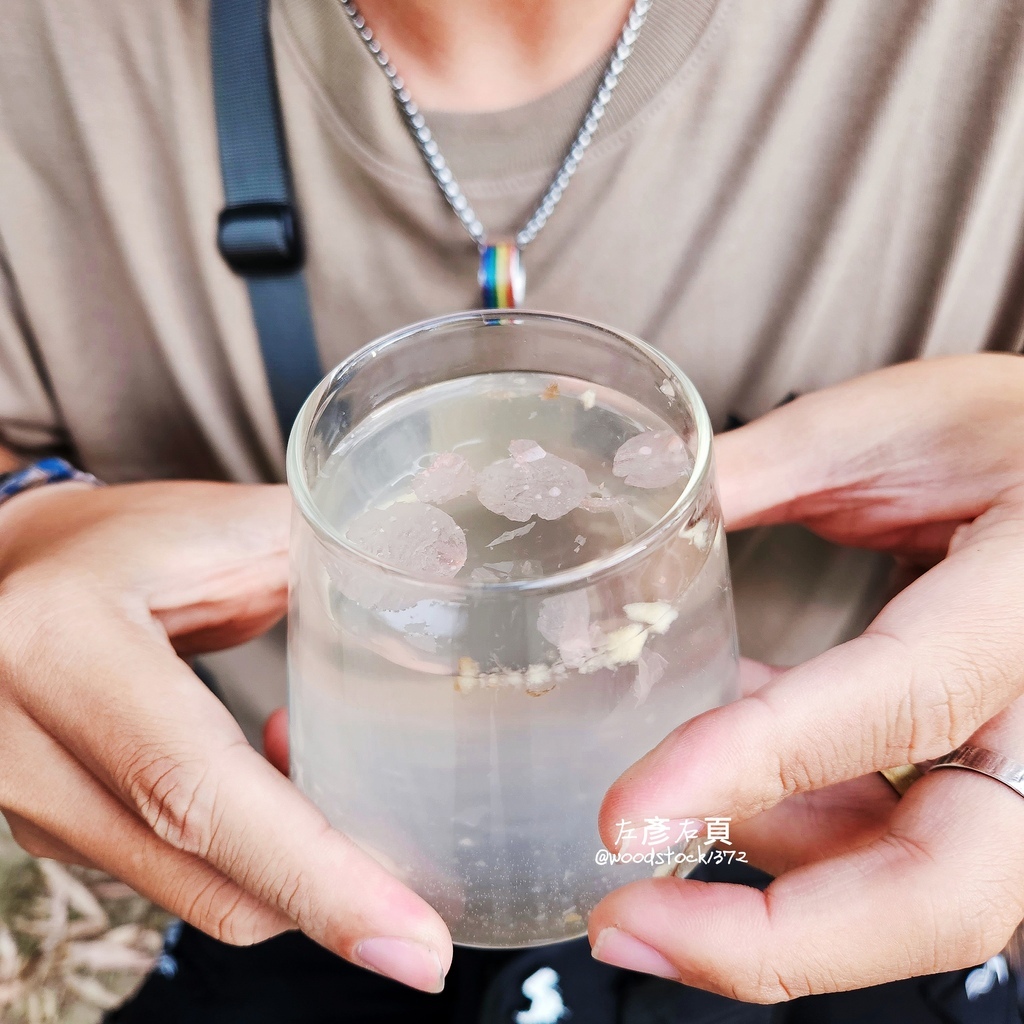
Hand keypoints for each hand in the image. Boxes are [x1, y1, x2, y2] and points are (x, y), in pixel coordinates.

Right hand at [0, 481, 449, 992]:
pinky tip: (275, 789)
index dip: (315, 873)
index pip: (198, 786)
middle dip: (328, 908)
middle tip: (423, 920)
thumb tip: (444, 562)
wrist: (8, 571)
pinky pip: (167, 875)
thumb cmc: (116, 543)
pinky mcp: (46, 831)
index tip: (415, 942)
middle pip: (199, 872)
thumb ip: (325, 548)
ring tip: (334, 781)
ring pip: (187, 890)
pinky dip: (244, 858)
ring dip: (288, 868)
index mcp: (66, 644)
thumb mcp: (217, 526)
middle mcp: (21, 741)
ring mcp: (24, 801)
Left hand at [590, 353, 1023, 1000]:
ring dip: (768, 867)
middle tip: (622, 919)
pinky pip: (898, 848)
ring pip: (912, 888)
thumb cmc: (1007, 438)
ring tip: (656, 804)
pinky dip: (797, 830)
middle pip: (942, 887)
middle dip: (769, 935)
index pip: (897, 701)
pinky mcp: (999, 787)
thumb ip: (760, 469)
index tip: (628, 812)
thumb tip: (630, 491)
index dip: (756, 764)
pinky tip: (727, 770)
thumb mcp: (888, 426)